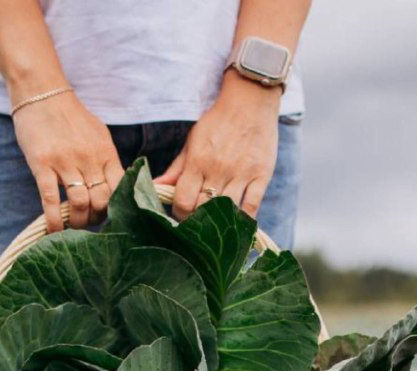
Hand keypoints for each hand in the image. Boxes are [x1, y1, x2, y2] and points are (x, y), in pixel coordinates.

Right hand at [12, 92, 123, 231]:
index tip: (109, 215)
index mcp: (105, 152)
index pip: (120, 189)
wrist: (42, 92)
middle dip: (97, 218)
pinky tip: (54, 230)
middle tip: (89, 222)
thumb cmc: (71, 117)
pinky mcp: (42, 164)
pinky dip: (54, 220)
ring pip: (80, 203)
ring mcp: (65, 162)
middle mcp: (89, 158)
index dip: (116, 208)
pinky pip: (51, 200)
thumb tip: (117, 186)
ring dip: (78, 222)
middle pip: (101, 201)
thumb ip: (107, 160)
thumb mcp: (98, 135)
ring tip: (73, 226)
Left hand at [157, 71, 280, 219]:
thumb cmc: (218, 122)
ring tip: (215, 224)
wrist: (251, 100)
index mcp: (198, 161)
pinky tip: (237, 224)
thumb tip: (154, 187)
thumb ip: (176, 168)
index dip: (179, 212)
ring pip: (226, 212)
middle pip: (203, 209)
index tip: (181, 213)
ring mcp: (241, 174)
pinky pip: (252, 207)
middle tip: (197, 222)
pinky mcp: (261, 175)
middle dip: (197, 220)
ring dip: (218, 222)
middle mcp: (218, 169)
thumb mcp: (192, 141)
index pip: (183, 200)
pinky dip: (244, 220)